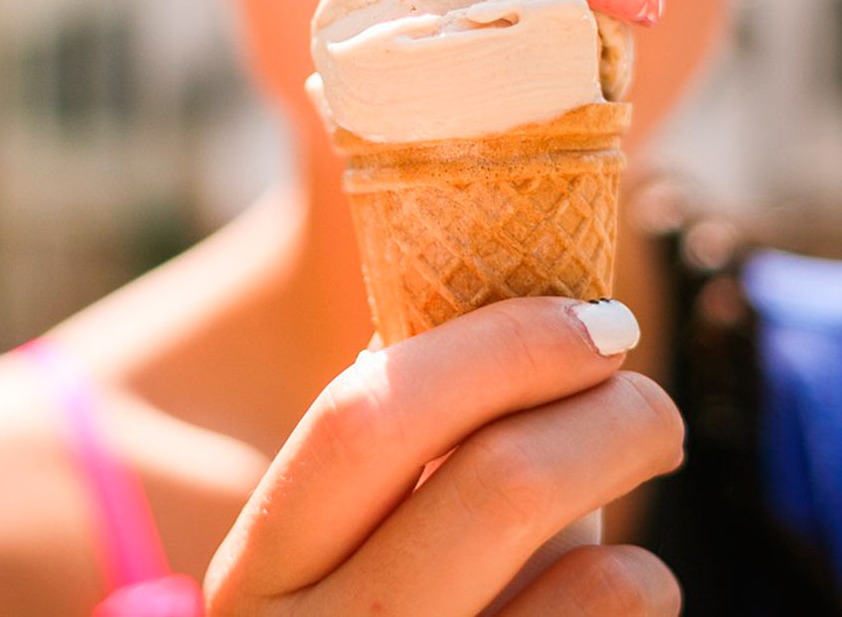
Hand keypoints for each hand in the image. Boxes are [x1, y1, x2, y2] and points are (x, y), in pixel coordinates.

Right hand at [204, 297, 683, 615]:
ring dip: (632, 524)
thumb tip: (513, 321)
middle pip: (499, 484)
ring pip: (596, 580)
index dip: (497, 348)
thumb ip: (402, 449)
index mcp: (258, 571)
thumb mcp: (346, 545)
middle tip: (648, 402)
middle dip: (608, 413)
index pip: (364, 419)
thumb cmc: (371, 614)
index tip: (592, 320)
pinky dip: (638, 590)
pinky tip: (606, 590)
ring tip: (617, 504)